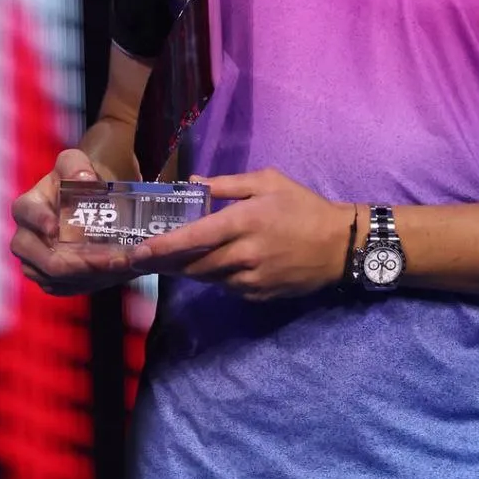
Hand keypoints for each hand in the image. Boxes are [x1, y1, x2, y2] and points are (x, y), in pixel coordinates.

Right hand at [10, 148, 135, 295]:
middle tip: (111, 258)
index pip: (25, 213)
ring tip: (121, 265)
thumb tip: (84, 179)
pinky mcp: (51, 280)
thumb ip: (75, 165)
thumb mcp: (75, 163)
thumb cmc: (79, 180)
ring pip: (56, 279)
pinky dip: (92, 282)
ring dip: (90, 275)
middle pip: (42, 260)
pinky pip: (67, 288)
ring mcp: (37, 263)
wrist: (92, 200)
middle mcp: (26, 238)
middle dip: (77, 262)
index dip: (38, 221)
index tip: (56, 227)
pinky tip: (116, 272)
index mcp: (28, 207)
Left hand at [128, 168, 353, 301]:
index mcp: (245, 222)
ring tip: (168, 260)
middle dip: (164, 262)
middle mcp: (244, 254)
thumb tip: (192, 183)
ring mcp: (250, 279)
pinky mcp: (257, 295)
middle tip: (139, 258)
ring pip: (206, 277)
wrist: (340, 245)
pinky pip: (225, 286)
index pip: (194, 237)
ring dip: (186, 269)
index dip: (163, 246)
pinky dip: (213, 275)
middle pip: (192, 264)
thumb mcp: (268, 182)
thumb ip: (227, 184)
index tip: (138, 251)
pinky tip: (212, 264)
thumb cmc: (303, 207)